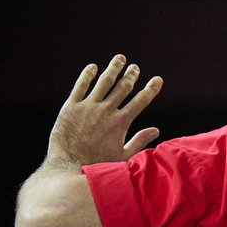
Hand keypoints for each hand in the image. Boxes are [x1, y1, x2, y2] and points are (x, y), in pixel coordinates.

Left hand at [48, 55, 162, 165]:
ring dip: (113, 69)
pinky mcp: (70, 107)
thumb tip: (155, 130)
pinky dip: (87, 75)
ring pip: (103, 82)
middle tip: (135, 68)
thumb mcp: (122, 156)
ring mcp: (87, 107)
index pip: (140, 101)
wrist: (68, 167)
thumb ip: (139, 141)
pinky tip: (93, 67)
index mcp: (120, 123)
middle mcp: (105, 111)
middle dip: (131, 75)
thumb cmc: (97, 165)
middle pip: (123, 87)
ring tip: (119, 59)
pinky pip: (80, 86)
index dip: (151, 89)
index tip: (157, 79)